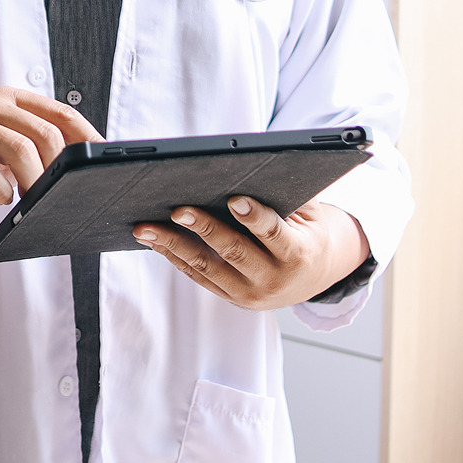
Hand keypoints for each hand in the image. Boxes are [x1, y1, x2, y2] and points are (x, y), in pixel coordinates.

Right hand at [0, 86, 102, 204]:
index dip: (86, 138)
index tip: (101, 160)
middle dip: (57, 169)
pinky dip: (0, 191)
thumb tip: (72, 170)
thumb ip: (28, 145)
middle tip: (57, 192)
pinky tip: (0, 198)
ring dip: (33, 182)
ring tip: (30, 200)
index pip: (60, 113)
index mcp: (8, 99)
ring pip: (18, 149)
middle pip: (44, 134)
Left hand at [132, 197, 369, 310]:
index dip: (255, 217)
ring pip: (206, 267)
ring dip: (172, 246)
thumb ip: (285, 193)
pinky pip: (198, 276)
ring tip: (146, 228)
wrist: (316, 276)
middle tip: (178, 209)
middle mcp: (273, 279)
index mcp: (298, 255)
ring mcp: (250, 293)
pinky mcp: (230, 297)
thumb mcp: (309, 212)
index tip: (235, 199)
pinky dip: (174, 257)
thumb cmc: (307, 230)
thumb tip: (252, 164)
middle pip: (234, 251)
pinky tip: (153, 240)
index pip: (274, 234)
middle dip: (203, 228)